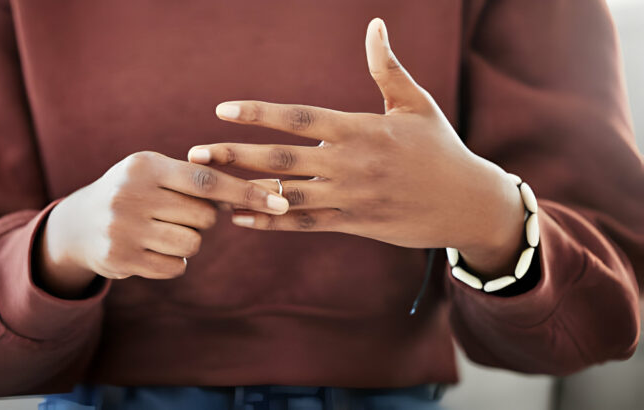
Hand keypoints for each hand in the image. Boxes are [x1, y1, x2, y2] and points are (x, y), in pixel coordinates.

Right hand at [36, 151, 288, 297]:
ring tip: (162, 231)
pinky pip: (175, 266)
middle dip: (202, 219)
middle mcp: (130, 194)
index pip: (207, 179)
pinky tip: (151, 249)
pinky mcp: (120, 259)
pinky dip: (173, 261)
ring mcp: (122, 228)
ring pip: (192, 244)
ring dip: (188, 242)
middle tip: (177, 214)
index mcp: (145, 166)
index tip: (282, 202)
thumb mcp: (155, 173)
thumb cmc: (134, 193)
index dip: (246, 191)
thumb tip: (257, 193)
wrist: (78, 224)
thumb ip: (198, 178)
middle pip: (204, 216)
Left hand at [188, 18, 524, 278]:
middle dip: (235, 155)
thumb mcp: (416, 103)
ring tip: (208, 189)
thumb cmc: (441, 148)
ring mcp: (350, 198)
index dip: (259, 113)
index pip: (299, 118)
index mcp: (360, 130)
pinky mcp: (354, 225)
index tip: (222, 110)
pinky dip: (271, 223)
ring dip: (244, 192)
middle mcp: (350, 165)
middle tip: (195, 154)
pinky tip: (240, 219)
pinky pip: (304, 225)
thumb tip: (375, 24)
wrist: (467, 203)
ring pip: (287, 196)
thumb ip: (386, 67)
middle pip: (281, 159)